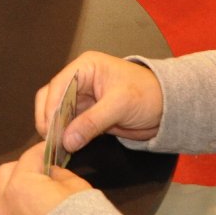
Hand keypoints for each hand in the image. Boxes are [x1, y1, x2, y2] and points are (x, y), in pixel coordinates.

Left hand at [0, 145, 91, 214]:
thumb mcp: (78, 189)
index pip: (29, 157)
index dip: (41, 151)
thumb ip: (60, 175)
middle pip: (4, 174)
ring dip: (4, 193)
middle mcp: (3, 202)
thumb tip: (50, 173)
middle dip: (20, 170)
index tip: (49, 151)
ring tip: (22, 199)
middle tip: (38, 175)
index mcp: (22, 183)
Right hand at [34, 51, 164, 156]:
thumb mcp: (120, 105)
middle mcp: (79, 81)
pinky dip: (66, 136)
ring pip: (57, 114)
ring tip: (56, 147)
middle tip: (51, 141)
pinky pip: (69, 125)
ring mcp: (82, 98)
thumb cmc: (149, 94)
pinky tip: (64, 146)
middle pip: (52, 99)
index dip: (50, 107)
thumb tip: (67, 140)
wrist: (167, 108)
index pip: (57, 85)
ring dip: (56, 130)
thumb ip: (92, 122)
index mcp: (85, 67)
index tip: (48, 129)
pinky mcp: (87, 115)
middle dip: (49, 119)